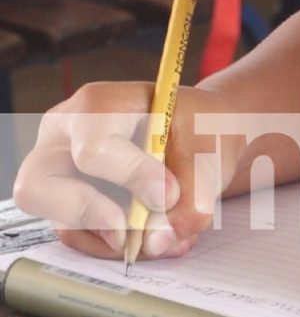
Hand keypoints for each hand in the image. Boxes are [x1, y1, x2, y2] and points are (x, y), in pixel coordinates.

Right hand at [13, 81, 238, 259]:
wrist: (206, 135)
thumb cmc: (202, 128)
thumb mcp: (210, 152)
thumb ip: (190, 197)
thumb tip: (157, 241)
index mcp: (99, 105)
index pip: (94, 149)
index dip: (131, 178)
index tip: (168, 195)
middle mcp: (66, 136)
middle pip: (38, 188)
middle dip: (92, 218)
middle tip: (134, 233)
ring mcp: (62, 172)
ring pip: (64, 224)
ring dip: (122, 240)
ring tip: (172, 234)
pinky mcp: (73, 204)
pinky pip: (84, 239)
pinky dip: (124, 246)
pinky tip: (163, 235)